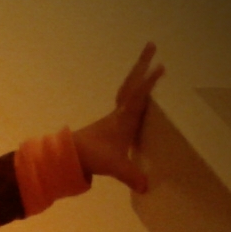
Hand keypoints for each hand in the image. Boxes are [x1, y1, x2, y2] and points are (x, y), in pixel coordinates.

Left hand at [73, 42, 164, 192]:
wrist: (69, 156)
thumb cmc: (93, 157)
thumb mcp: (114, 166)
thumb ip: (131, 175)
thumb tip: (147, 188)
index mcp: (123, 118)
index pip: (138, 96)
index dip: (149, 83)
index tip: (161, 67)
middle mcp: (120, 112)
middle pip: (132, 82)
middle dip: (142, 64)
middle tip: (151, 44)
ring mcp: (116, 115)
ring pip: (129, 88)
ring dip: (138, 74)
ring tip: (149, 60)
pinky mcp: (113, 121)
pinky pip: (127, 98)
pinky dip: (135, 89)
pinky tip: (141, 90)